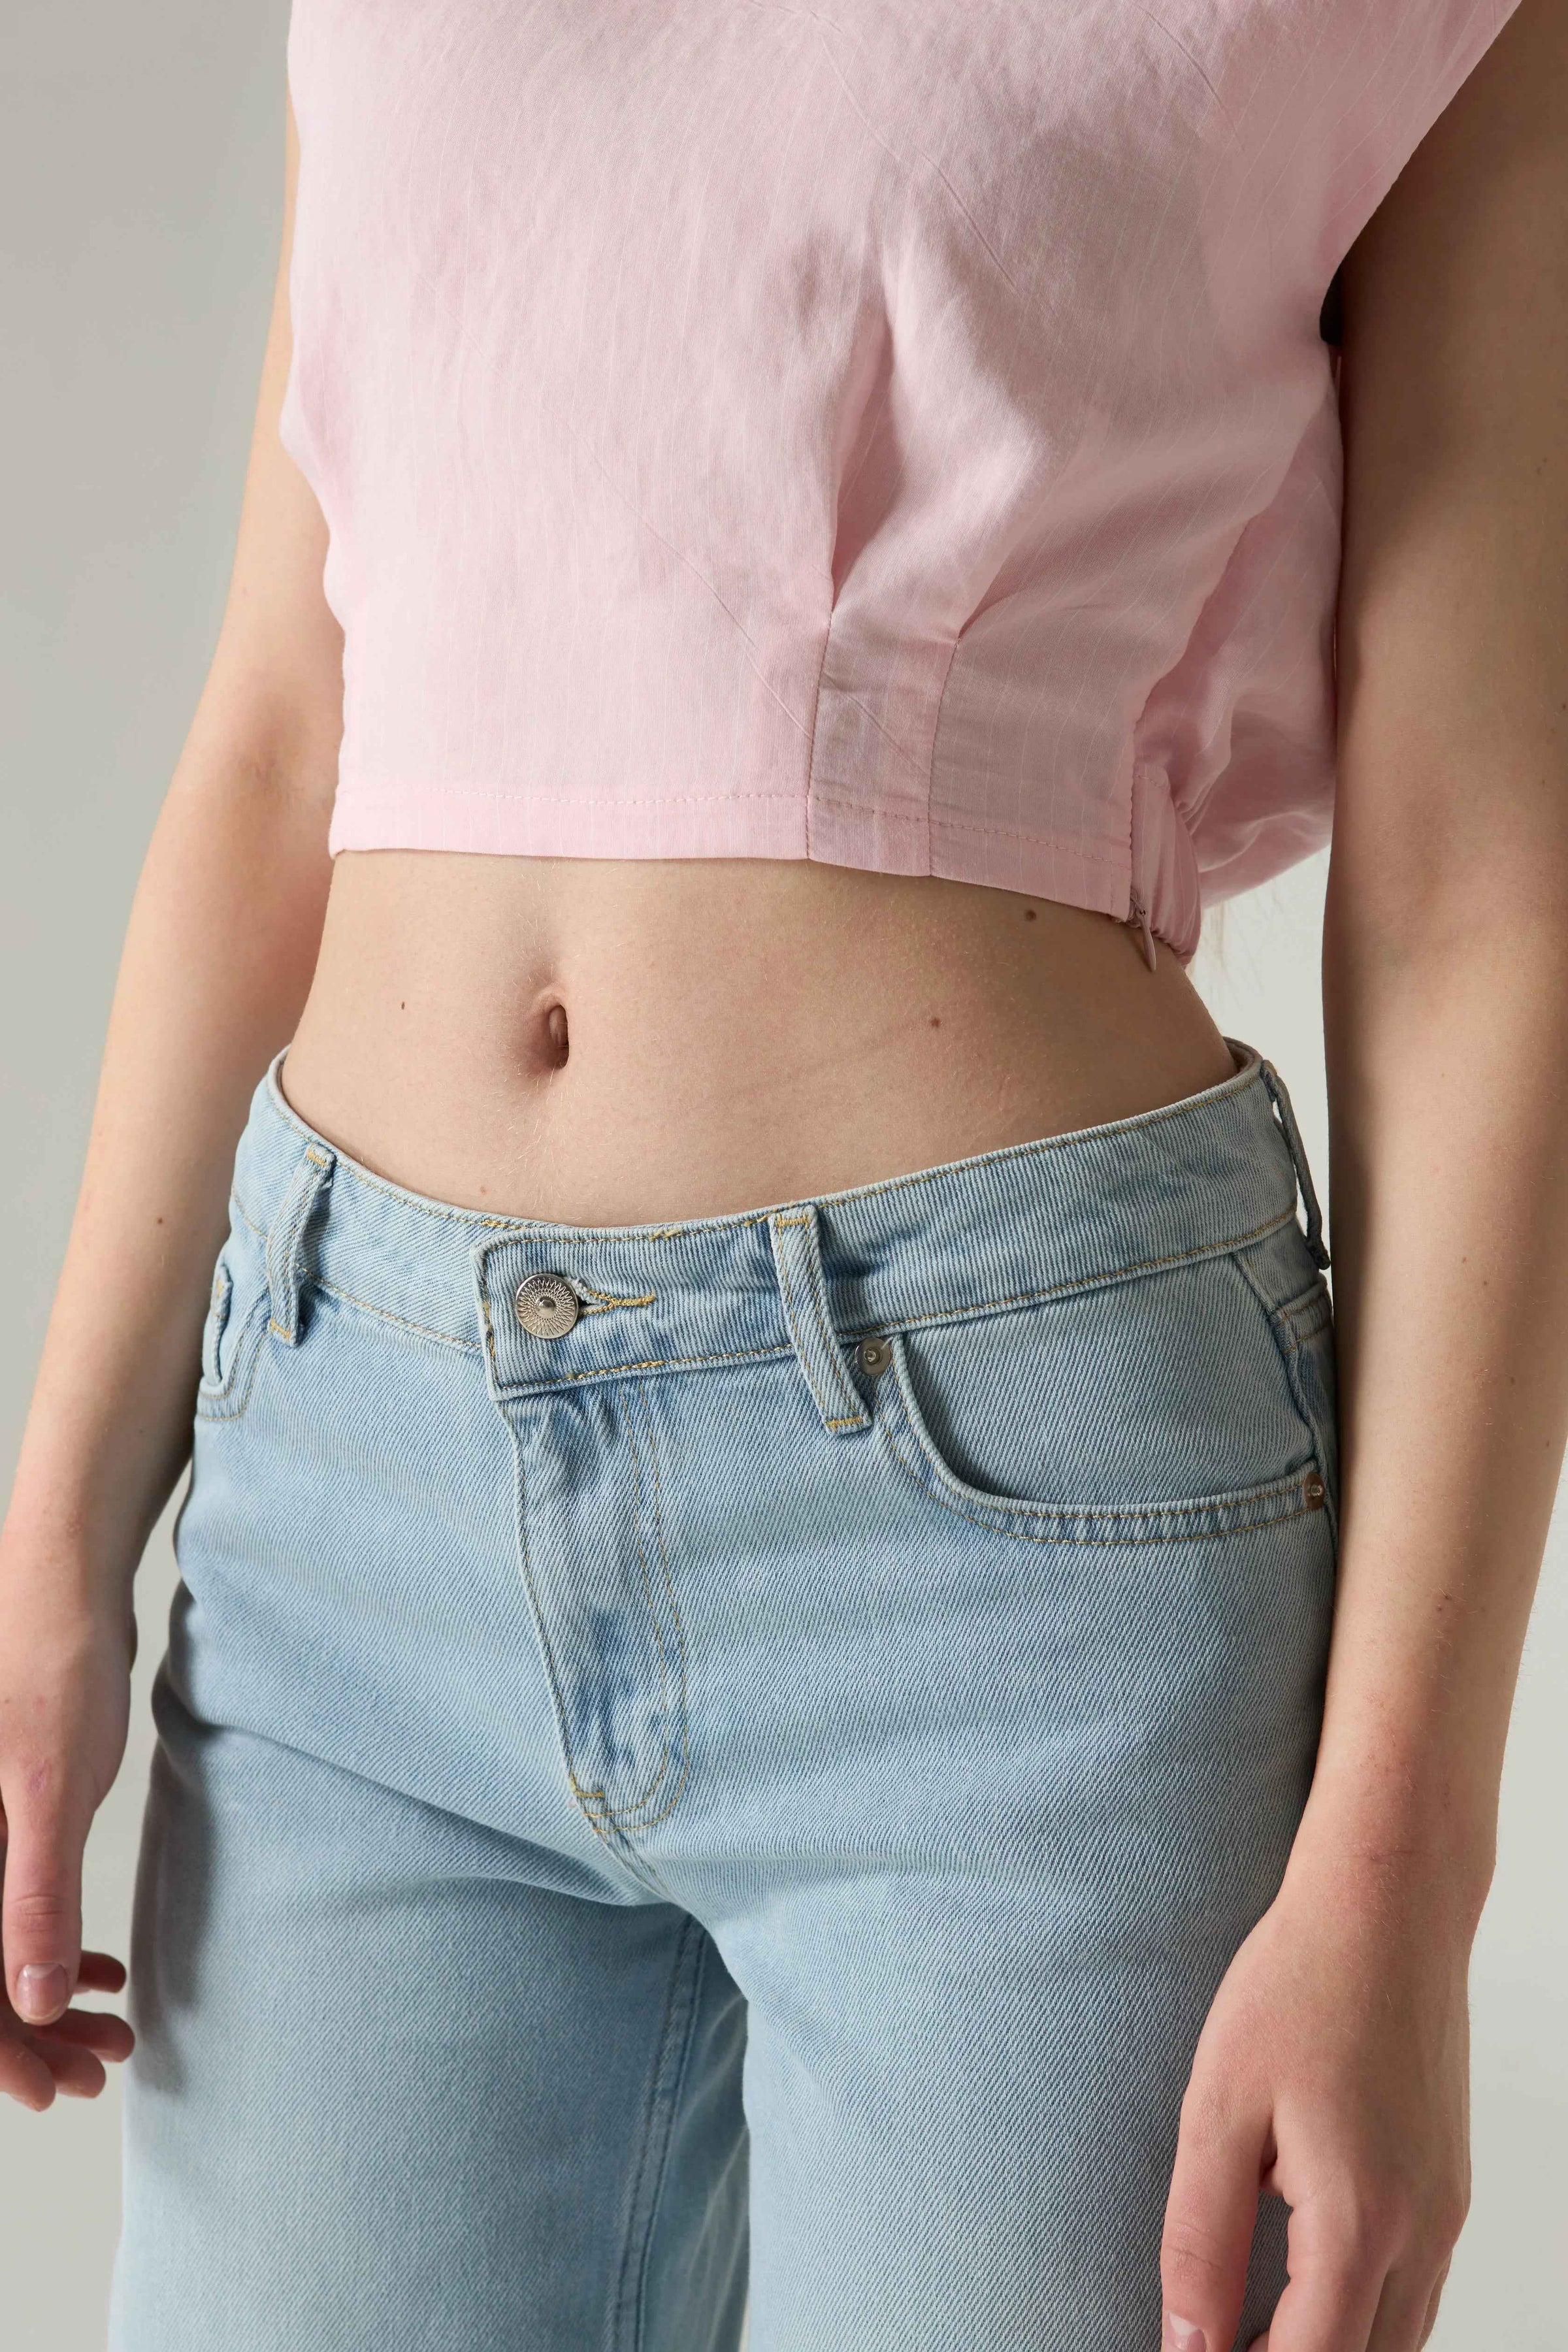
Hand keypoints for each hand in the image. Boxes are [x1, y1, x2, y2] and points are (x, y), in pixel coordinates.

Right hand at [0, 1521, 136, 2107]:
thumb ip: (34, 1893)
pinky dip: (50, 1945)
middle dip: (31, 2034)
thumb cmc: (53, 1664)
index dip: (2, 2050)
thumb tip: (35, 2000)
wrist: (65, 1583)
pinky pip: (8, 1905)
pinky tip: (104, 1967)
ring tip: (113, 2033)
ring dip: (44, 1998)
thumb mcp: (48, 1787)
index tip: (54, 2090)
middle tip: (101, 2069)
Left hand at [1159, 1841, 1473, 2350]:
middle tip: (1219, 2343)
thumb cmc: (1298, 1987)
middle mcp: (1422, 2229)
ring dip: (1333, 2345)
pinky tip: (1309, 2285)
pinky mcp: (1451, 2183)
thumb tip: (1186, 2343)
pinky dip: (1368, 2313)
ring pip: (1401, 2337)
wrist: (1386, 1908)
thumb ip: (1199, 2237)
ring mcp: (1447, 2208)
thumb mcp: (1219, 2109)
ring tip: (1253, 2330)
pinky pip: (1419, 2290)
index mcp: (1359, 2218)